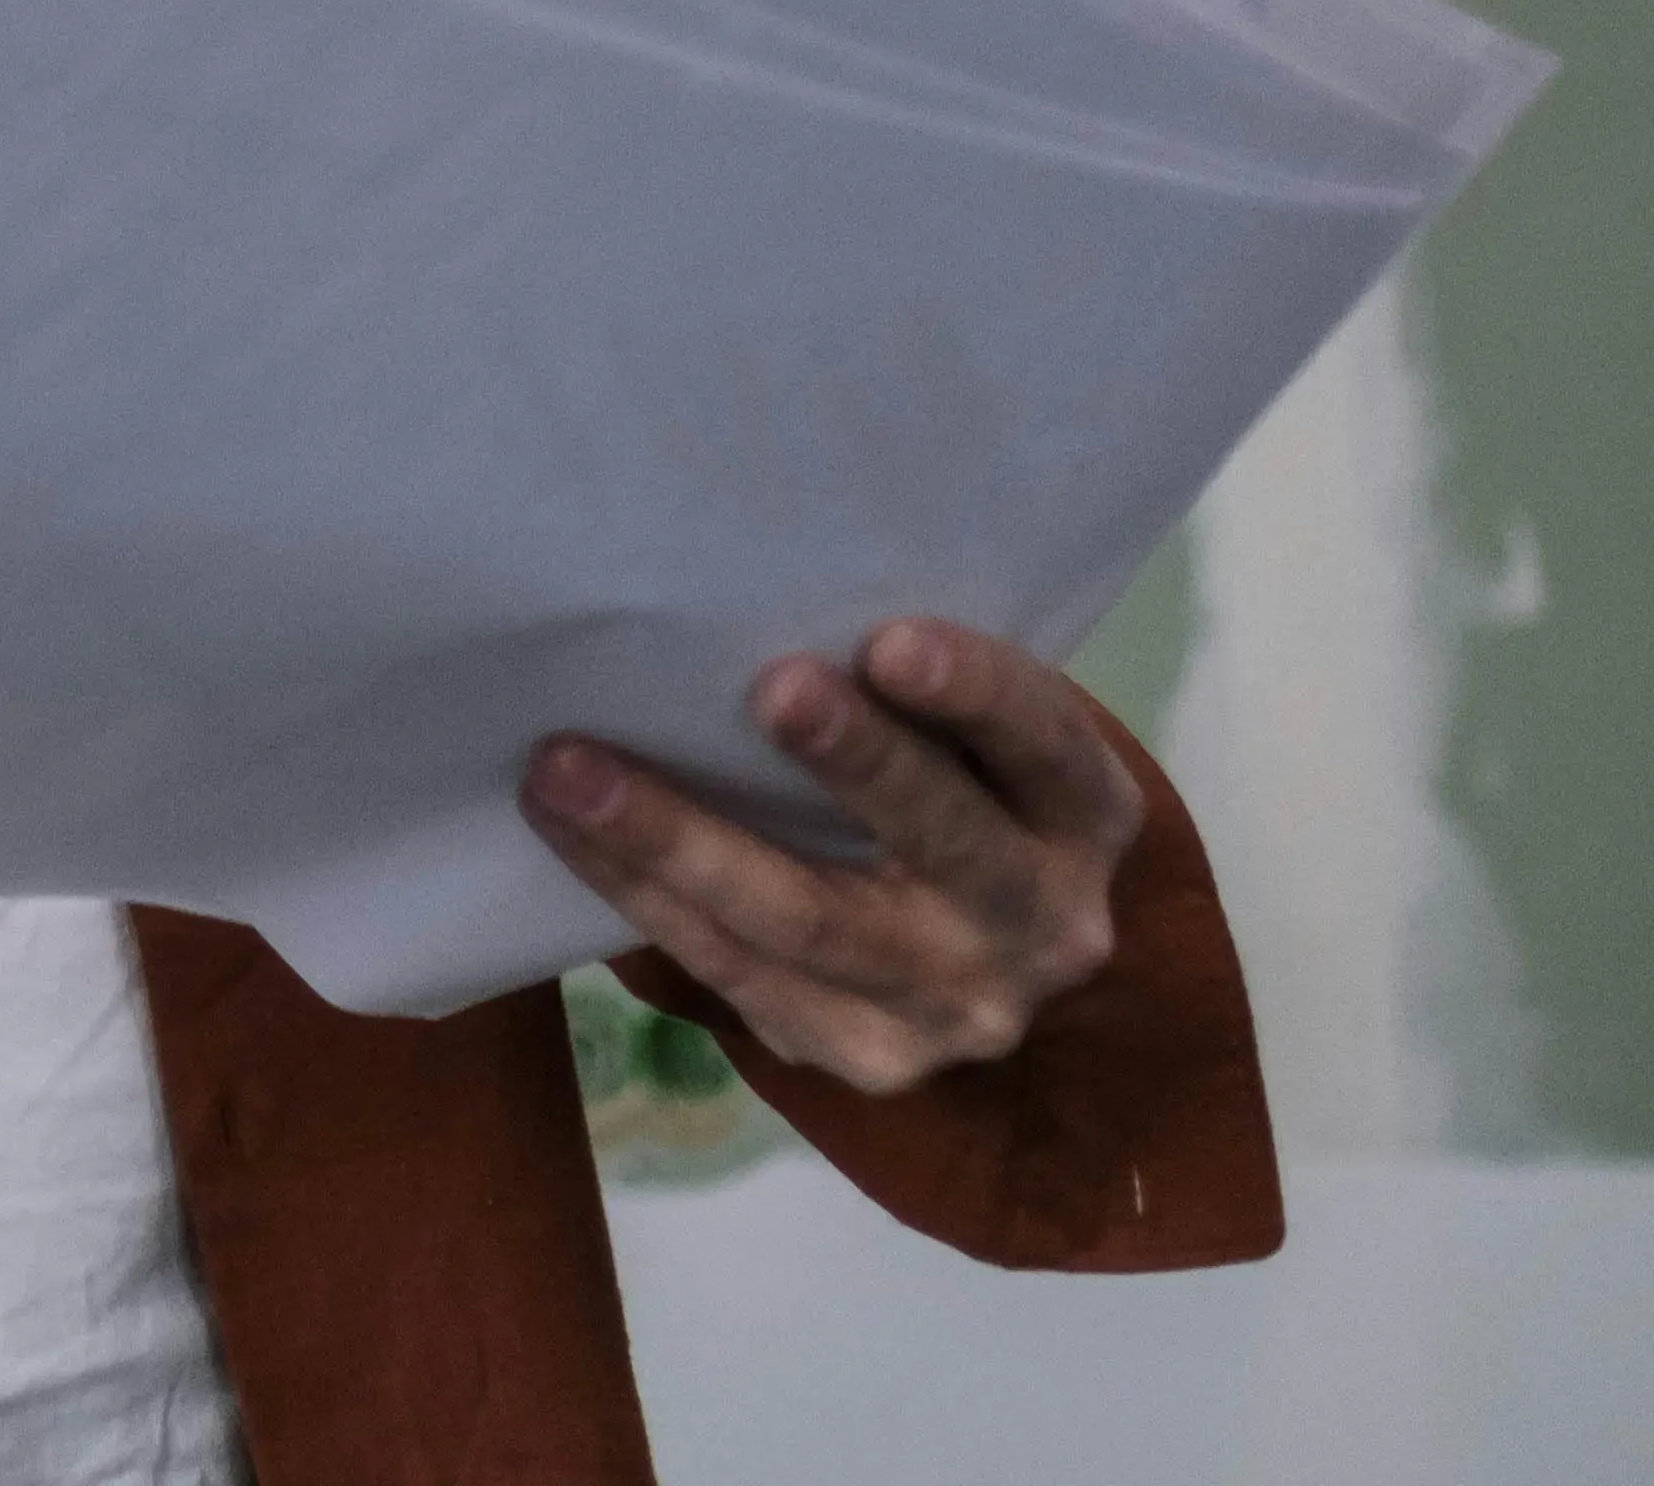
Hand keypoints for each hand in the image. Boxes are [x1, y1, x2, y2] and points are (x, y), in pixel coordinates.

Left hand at [519, 618, 1141, 1094]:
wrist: (981, 949)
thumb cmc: (948, 778)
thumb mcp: (974, 732)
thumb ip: (914, 684)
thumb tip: (748, 593)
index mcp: (1084, 813)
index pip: (1044, 743)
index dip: (975, 692)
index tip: (891, 640)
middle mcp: (1044, 923)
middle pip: (940, 842)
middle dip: (854, 764)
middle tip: (766, 688)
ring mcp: (959, 1007)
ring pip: (809, 922)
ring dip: (677, 839)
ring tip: (568, 769)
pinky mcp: (871, 1061)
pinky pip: (741, 975)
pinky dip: (646, 897)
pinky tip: (572, 834)